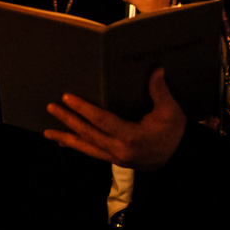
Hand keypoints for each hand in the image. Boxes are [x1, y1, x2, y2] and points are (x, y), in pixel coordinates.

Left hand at [45, 68, 186, 170]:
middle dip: (68, 121)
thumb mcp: (171, 111)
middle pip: (88, 134)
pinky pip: (92, 152)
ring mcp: (116, 158)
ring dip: (66, 138)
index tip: (67, 98)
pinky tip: (65, 142)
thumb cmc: (175, 133)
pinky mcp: (116, 160)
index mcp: (131, 137)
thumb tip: (156, 69)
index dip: (83, 109)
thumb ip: (160, 91)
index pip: (101, 121)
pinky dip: (78, 146)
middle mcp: (120, 150)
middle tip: (51, 107)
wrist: (181, 158)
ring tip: (48, 132)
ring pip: (86, 148)